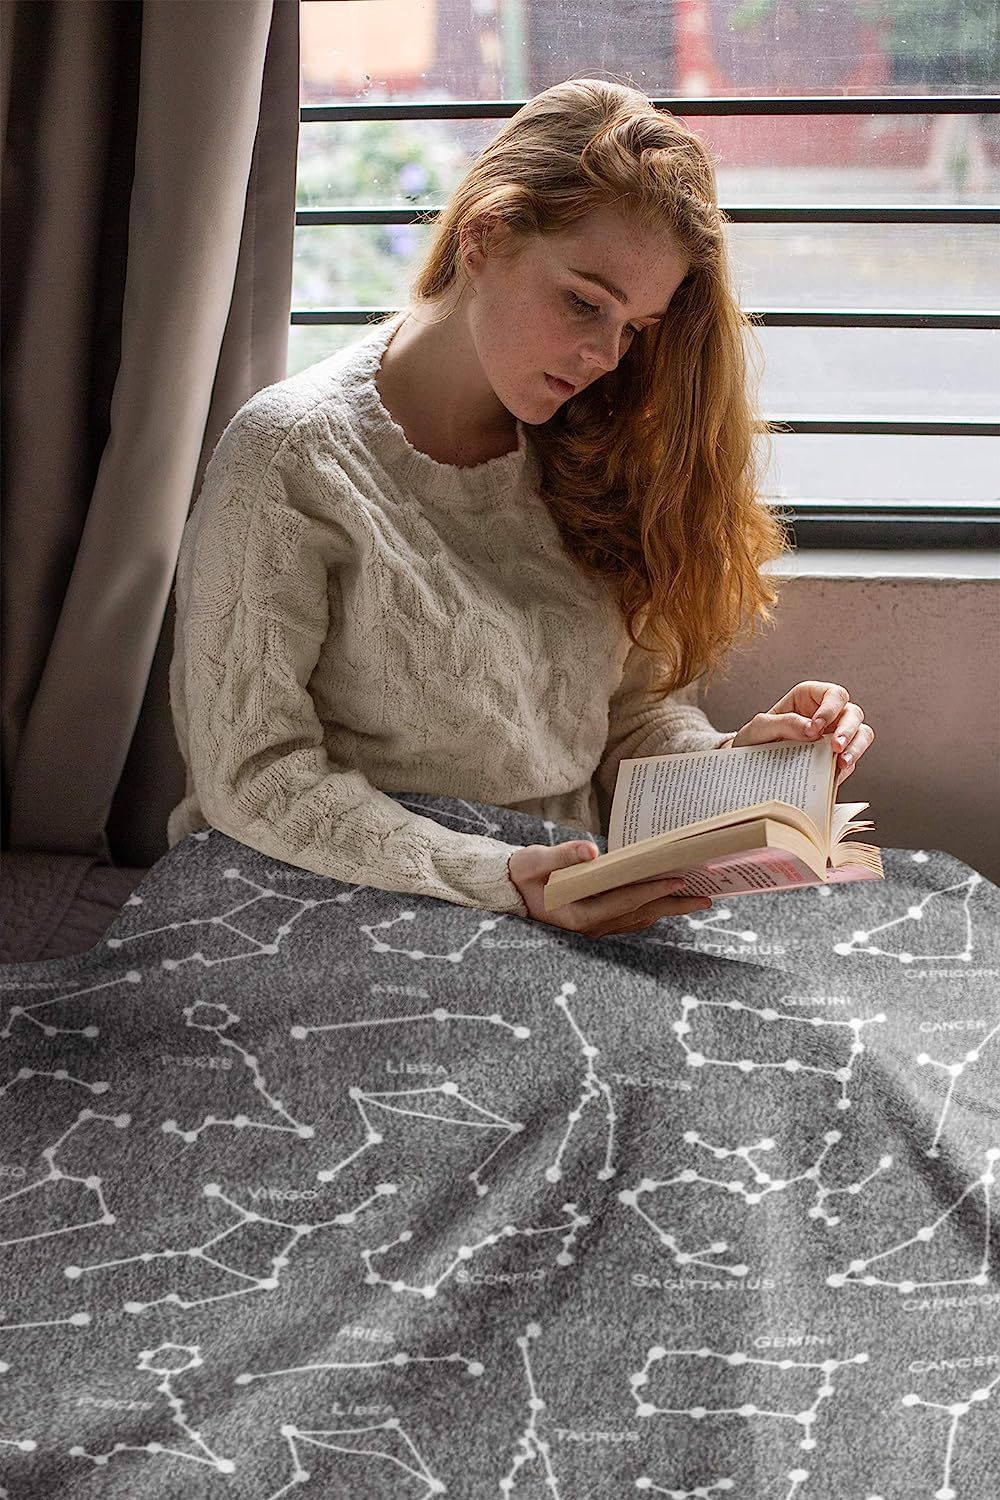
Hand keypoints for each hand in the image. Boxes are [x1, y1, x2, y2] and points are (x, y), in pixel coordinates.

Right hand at [507, 842, 711, 939]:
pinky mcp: (597, 923)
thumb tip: (590, 851)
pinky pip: (631, 918)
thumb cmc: (522, 873)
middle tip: (706, 898)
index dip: (652, 890)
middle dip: (673, 905)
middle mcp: (591, 927)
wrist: (509, 890)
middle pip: (640, 914)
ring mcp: (596, 928)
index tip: (678, 879)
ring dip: (667, 909)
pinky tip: (668, 901)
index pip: (623, 901)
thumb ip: (562, 856)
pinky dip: (653, 909)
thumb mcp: (535, 861)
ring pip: (639, 918)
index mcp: (578, 915)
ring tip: (697, 899)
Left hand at [729, 680, 874, 784]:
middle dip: (848, 729)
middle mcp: (827, 715)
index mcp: (810, 699)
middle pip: (853, 713)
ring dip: (856, 747)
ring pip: (862, 735)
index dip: (830, 708)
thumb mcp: (759, 728)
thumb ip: (783, 723)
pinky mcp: (835, 759)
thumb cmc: (754, 739)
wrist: (749, 767)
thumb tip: (811, 729)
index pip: (833, 694)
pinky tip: (833, 775)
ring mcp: (834, 737)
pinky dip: (845, 768)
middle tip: (836, 747)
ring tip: (841, 762)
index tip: (816, 727)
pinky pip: (850, 761)